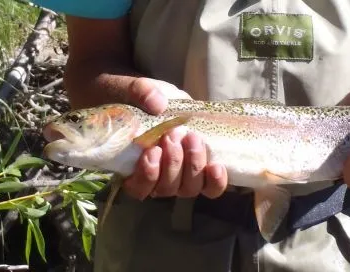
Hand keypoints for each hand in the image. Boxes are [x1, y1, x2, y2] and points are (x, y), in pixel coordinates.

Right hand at [121, 77, 228, 199]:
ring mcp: (180, 177)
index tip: (152, 151)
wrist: (161, 98)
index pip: (138, 187)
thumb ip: (140, 93)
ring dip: (193, 166)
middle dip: (173, 163)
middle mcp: (156, 179)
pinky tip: (217, 166)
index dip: (148, 175)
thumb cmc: (138, 98)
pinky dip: (215, 181)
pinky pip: (210, 187)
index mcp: (132, 167)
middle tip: (174, 134)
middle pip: (166, 188)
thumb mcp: (132, 89)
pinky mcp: (200, 169)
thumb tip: (158, 104)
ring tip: (193, 138)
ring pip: (188, 188)